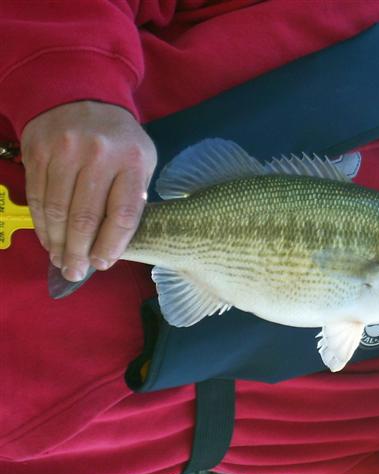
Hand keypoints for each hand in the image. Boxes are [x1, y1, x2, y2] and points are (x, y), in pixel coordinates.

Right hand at [21, 101, 156, 280]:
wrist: (81, 96)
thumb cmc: (119, 140)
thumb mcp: (141, 162)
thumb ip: (133, 197)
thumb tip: (115, 244)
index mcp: (132, 160)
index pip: (123, 214)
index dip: (111, 245)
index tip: (103, 264)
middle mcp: (98, 155)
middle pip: (86, 217)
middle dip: (79, 252)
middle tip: (75, 273)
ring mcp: (64, 151)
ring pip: (58, 211)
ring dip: (57, 243)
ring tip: (61, 262)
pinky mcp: (38, 151)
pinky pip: (38, 198)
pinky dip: (42, 224)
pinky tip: (48, 239)